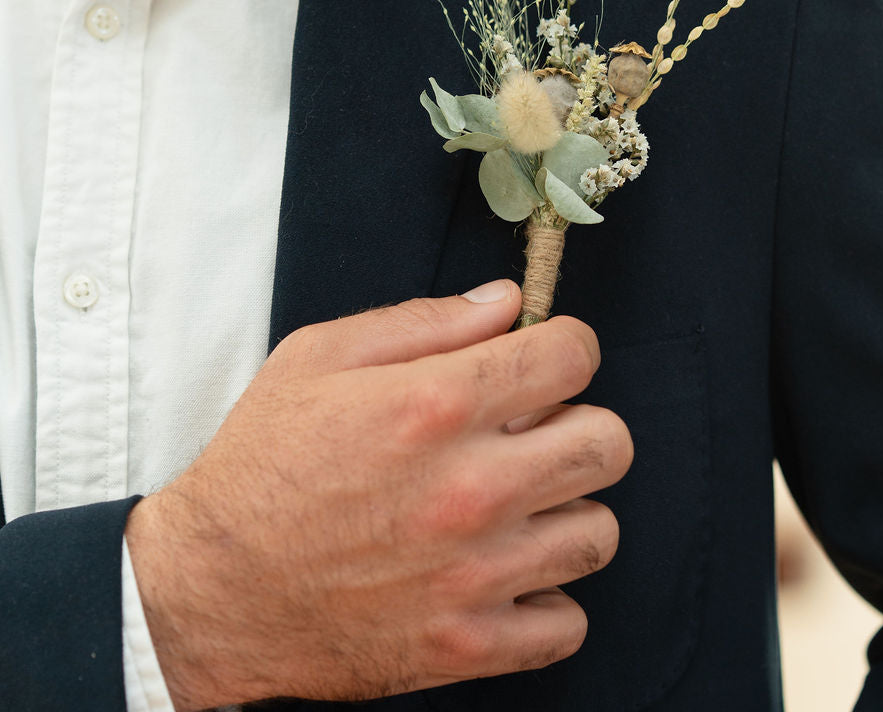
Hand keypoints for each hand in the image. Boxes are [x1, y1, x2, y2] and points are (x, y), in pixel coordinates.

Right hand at [125, 281, 632, 708]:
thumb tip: (505, 302)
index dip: (564, 347)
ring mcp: (474, 574)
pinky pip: (567, 622)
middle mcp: (470, 489)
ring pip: (598, 531)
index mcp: (435, 405)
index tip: (544, 360)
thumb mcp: (320, 357)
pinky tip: (504, 570)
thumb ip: (425, 320)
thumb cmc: (262, 462)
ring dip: (565, 509)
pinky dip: (546, 597)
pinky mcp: (467, 645)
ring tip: (516, 504)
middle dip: (579, 423)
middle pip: (609, 442)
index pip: (573, 356)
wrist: (209, 589)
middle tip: (533, 433)